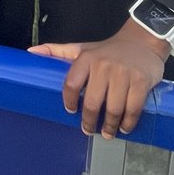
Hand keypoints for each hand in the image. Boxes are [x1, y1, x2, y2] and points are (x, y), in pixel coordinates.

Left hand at [28, 19, 167, 137]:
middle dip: (89, 121)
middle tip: (88, 130)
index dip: (70, 101)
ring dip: (110, 126)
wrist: (142, 41)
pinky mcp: (141, 82)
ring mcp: (123, 75)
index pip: (71, 83)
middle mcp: (103, 66)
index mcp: (86, 58)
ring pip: (114, 108)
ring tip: (107, 133)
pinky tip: (124, 128)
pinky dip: (128, 122)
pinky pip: (133, 108)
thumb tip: (31, 51)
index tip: (71, 111)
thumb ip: (58, 51)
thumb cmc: (108, 49)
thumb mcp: (82, 48)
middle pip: (92, 102)